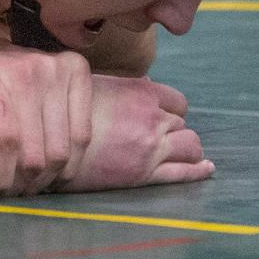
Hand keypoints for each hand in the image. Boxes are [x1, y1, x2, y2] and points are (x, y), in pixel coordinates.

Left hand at [0, 45, 91, 194]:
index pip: (5, 141)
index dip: (1, 180)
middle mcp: (21, 65)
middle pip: (34, 152)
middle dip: (22, 186)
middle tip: (12, 196)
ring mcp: (50, 66)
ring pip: (60, 149)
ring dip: (46, 180)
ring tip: (29, 187)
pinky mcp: (74, 69)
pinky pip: (82, 134)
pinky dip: (71, 162)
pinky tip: (53, 170)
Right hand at [54, 74, 212, 191]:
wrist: (52, 144)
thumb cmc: (67, 110)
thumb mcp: (95, 85)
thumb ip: (125, 87)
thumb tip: (146, 84)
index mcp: (140, 92)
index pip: (177, 101)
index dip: (171, 109)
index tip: (159, 115)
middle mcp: (152, 118)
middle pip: (182, 124)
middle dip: (173, 130)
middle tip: (156, 137)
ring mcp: (152, 147)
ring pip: (191, 145)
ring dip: (185, 148)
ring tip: (177, 151)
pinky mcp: (146, 174)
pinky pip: (184, 173)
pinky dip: (199, 170)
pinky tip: (206, 168)